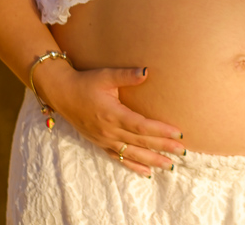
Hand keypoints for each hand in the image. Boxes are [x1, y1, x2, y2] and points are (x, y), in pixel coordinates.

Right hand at [35, 59, 185, 176]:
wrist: (62, 94)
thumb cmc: (86, 83)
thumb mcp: (106, 75)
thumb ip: (127, 75)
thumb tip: (146, 72)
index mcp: (112, 114)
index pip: (141, 126)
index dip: (160, 131)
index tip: (178, 134)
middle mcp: (109, 131)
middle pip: (140, 142)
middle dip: (162, 148)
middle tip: (182, 152)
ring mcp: (104, 140)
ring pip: (131, 154)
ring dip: (152, 160)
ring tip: (170, 166)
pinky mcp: (100, 143)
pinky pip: (118, 158)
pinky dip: (133, 165)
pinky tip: (147, 172)